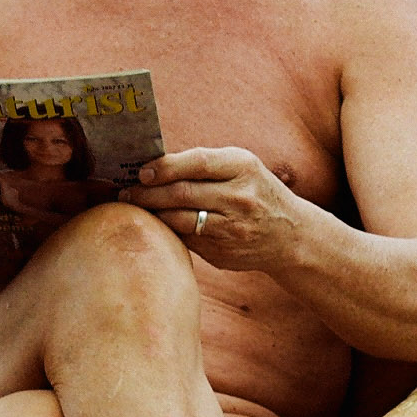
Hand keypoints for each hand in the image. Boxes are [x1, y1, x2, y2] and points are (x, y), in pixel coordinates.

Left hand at [125, 145, 303, 270]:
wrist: (290, 234)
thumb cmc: (256, 191)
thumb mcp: (242, 167)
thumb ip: (204, 164)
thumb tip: (153, 165)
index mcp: (244, 167)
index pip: (197, 163)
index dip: (165, 167)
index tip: (142, 171)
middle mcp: (240, 198)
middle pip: (182, 194)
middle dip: (148, 193)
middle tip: (126, 192)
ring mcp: (232, 229)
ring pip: (179, 220)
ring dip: (153, 213)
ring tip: (136, 207)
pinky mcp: (223, 254)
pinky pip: (185, 240)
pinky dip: (168, 231)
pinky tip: (156, 225)